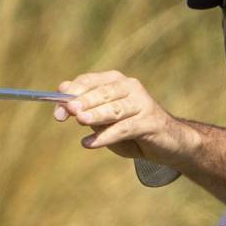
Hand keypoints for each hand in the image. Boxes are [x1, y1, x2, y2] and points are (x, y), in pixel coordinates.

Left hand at [54, 71, 196, 164]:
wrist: (167, 143)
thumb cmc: (131, 129)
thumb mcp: (106, 120)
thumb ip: (88, 109)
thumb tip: (63, 97)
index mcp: (117, 81)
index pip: (90, 82)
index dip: (73, 92)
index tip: (58, 108)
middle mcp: (131, 87)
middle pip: (103, 93)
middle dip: (84, 101)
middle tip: (70, 110)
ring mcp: (142, 103)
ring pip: (115, 109)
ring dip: (96, 114)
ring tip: (80, 121)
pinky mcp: (150, 122)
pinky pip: (124, 128)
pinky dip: (106, 136)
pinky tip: (88, 143)